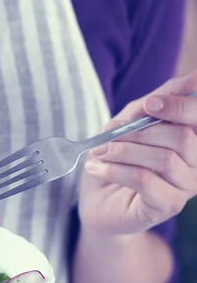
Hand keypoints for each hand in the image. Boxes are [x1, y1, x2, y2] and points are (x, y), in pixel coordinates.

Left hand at [79, 71, 196, 234]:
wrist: (97, 202)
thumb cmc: (117, 158)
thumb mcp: (130, 121)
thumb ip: (157, 100)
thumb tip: (192, 77)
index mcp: (192, 138)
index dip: (179, 106)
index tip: (149, 104)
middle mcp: (196, 163)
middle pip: (183, 137)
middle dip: (138, 131)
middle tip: (107, 134)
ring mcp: (186, 187)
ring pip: (163, 158)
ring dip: (122, 150)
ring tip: (97, 152)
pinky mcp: (167, 206)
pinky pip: (144, 179)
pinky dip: (114, 169)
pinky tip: (95, 167)